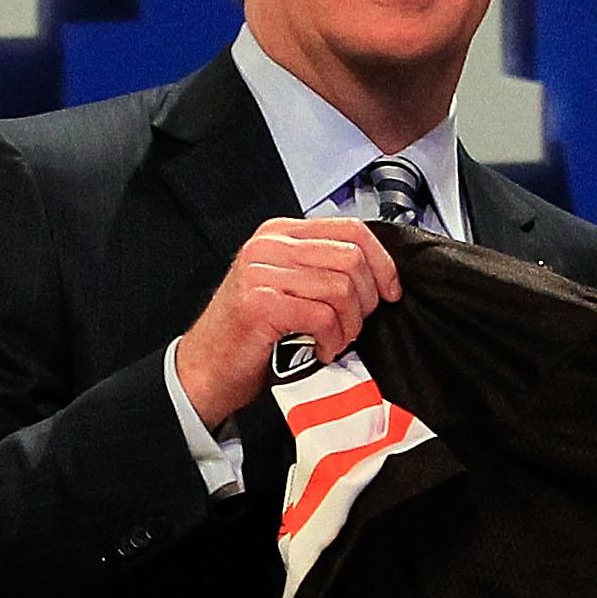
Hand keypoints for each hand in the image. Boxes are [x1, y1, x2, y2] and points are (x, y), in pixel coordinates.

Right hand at [175, 217, 401, 420]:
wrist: (206, 369)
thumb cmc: (250, 334)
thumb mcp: (288, 287)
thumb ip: (321, 269)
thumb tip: (377, 274)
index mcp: (279, 234)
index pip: (350, 229)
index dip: (381, 262)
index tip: (390, 291)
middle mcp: (269, 246)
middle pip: (351, 257)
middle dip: (366, 299)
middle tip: (354, 325)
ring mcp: (261, 272)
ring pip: (341, 287)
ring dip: (349, 324)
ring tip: (335, 340)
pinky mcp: (261, 304)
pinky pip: (322, 315)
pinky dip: (332, 339)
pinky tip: (321, 350)